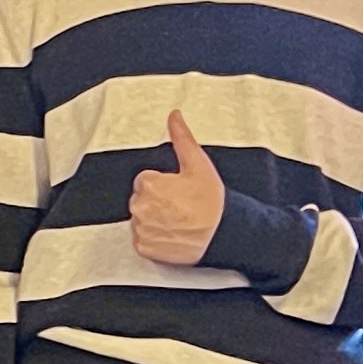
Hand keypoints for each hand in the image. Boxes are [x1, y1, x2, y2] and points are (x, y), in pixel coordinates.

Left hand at [127, 112, 224, 266]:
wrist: (223, 234)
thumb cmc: (212, 201)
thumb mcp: (199, 164)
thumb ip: (182, 138)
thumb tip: (174, 115)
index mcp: (148, 184)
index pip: (145, 181)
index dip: (163, 185)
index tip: (179, 192)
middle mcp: (139, 207)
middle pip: (141, 200)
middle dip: (157, 202)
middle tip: (181, 207)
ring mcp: (141, 229)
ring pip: (141, 219)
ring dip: (155, 220)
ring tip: (178, 222)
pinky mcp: (144, 248)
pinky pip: (142, 240)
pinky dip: (154, 238)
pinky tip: (172, 234)